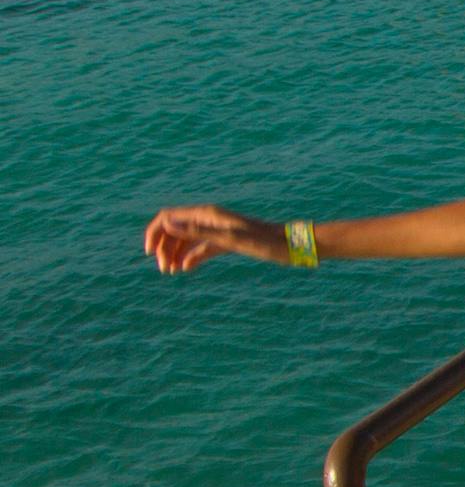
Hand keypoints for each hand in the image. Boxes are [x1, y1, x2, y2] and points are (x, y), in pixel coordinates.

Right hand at [145, 204, 284, 271]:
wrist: (292, 245)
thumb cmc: (265, 241)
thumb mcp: (231, 239)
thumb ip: (199, 231)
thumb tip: (168, 223)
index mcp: (208, 214)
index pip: (169, 217)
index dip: (155, 232)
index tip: (150, 254)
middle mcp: (210, 219)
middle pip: (175, 228)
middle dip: (164, 246)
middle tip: (164, 269)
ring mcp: (218, 230)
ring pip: (187, 239)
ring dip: (175, 253)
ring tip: (170, 272)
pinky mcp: (227, 241)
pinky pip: (202, 247)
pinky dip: (191, 257)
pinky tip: (186, 269)